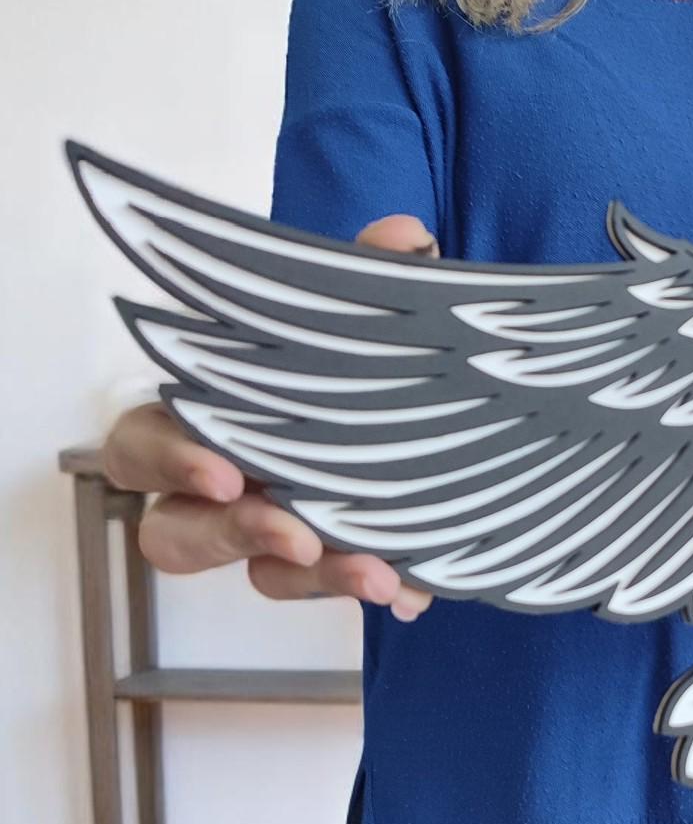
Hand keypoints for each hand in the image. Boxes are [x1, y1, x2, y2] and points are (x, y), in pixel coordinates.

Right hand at [101, 214, 438, 619]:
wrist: (408, 400)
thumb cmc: (337, 352)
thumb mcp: (351, 311)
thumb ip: (365, 275)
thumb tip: (406, 235)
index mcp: (200, 418)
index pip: (142, 446)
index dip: (172, 463)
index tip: (225, 472)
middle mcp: (217, 488)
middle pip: (179, 533)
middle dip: (236, 536)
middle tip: (298, 534)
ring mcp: (268, 533)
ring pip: (258, 574)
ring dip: (315, 578)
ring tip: (377, 574)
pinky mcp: (325, 563)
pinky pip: (334, 589)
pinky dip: (375, 586)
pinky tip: (418, 589)